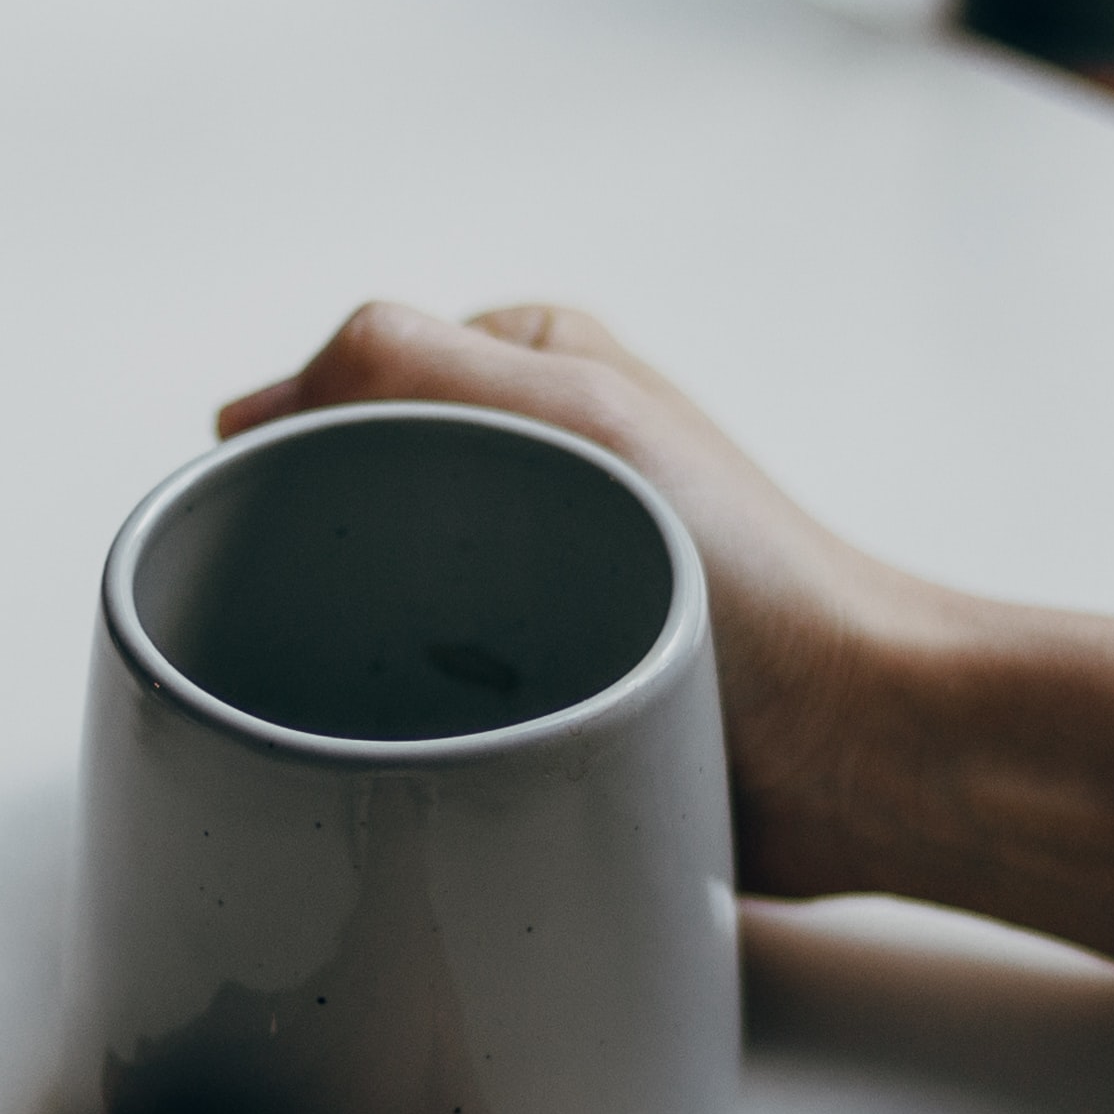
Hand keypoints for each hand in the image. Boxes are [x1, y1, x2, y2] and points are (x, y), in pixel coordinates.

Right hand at [224, 302, 1113, 963]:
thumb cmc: (753, 581)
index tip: (259, 533)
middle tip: (300, 629)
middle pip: (345, 495)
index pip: (341, 384)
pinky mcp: (545, 680)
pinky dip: (397, 711)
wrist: (861, 750)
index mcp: (532, 368)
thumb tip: (252, 411)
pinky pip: (424, 687)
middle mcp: (530, 461)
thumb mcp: (578, 417)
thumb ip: (411, 363)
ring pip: (373, 597)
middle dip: (306, 557)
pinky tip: (393, 744)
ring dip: (348, 646)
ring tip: (354, 692)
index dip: (283, 455)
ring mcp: (535, 575)